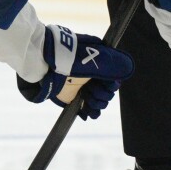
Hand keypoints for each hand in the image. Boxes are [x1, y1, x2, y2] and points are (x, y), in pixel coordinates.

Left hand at [17, 25, 134, 119]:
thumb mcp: (92, 57)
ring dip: (96, 103)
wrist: (42, 65)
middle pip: (108, 93)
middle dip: (102, 94)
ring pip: (100, 102)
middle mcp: (92, 75)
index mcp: (99, 62)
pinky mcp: (73, 97)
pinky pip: (88, 109)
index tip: (108, 84)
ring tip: (86, 97)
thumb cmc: (66, 57)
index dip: (112, 85)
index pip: (114, 79)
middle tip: (91, 89)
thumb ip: (112, 64)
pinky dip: (91, 112)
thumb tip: (129, 67)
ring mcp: (83, 87)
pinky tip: (88, 112)